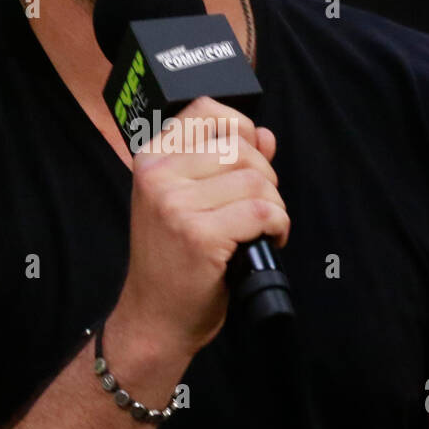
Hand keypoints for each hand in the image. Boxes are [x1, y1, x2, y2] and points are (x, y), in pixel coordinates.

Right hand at [118, 96, 289, 355]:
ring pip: (257, 181)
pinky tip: (266, 241)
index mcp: (150, 159)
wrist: (155, 318)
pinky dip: (277, 226)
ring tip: (260, 228)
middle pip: (239, 147)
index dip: (241, 129)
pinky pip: (263, 211)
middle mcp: (157, 175)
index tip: (249, 160)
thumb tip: (264, 134)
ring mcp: (175, 204)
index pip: (205, 110)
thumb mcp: (189, 202)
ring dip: (274, 207)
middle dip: (264, 177)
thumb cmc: (173, 262)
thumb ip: (224, 162)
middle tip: (257, 209)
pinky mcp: (199, 234)